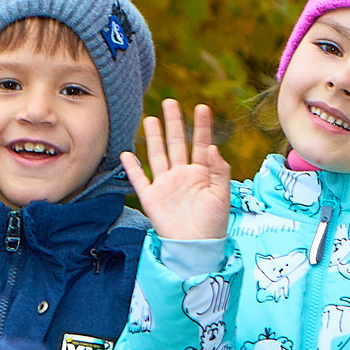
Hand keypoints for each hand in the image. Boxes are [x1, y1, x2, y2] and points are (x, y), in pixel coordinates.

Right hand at [123, 101, 230, 241]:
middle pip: (177, 144)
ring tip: (151, 119)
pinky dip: (132, 167)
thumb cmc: (213, 223)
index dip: (202, 126)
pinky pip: (139, 179)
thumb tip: (212, 147)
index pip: (201, 144)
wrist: (195, 246)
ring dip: (154, 138)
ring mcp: (165, 184)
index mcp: (201, 173)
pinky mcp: (151, 197)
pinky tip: (126, 153)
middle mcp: (182, 175)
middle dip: (174, 124)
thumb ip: (219, 171)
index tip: (202, 107)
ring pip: (158, 155)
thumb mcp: (222, 196)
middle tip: (171, 102)